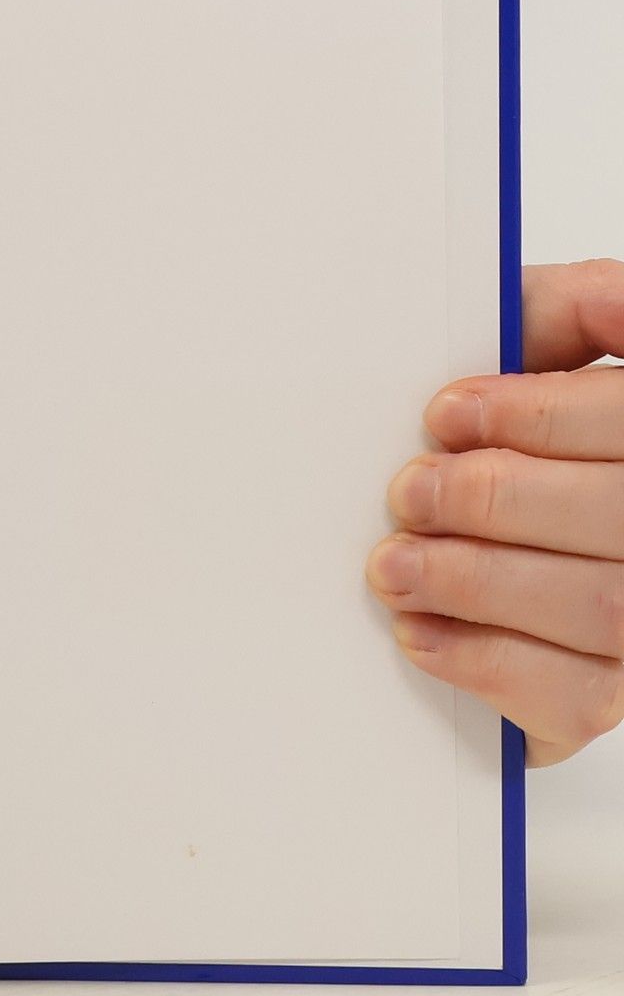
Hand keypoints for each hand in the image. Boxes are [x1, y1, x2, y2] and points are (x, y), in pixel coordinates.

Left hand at [369, 260, 623, 765]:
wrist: (458, 542)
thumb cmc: (495, 436)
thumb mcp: (525, 351)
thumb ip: (565, 312)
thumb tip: (613, 294)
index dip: (539, 415)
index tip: (446, 413)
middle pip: (620, 515)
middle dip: (496, 498)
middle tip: (409, 491)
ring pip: (602, 605)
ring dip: (478, 579)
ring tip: (394, 564)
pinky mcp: (605, 700)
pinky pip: (570, 694)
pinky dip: (481, 658)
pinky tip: (418, 630)